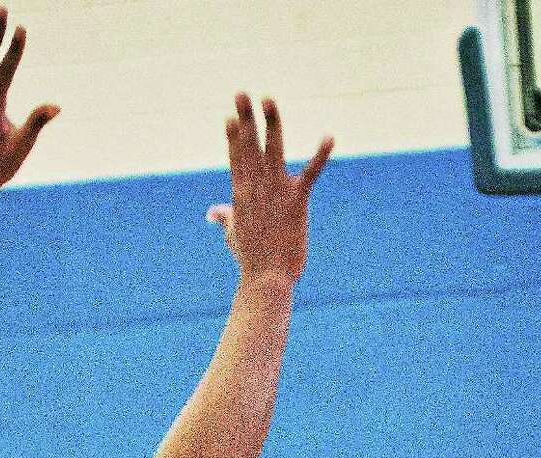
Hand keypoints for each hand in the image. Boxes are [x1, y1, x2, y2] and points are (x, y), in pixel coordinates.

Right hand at [207, 96, 333, 283]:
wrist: (266, 280)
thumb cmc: (251, 261)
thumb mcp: (233, 236)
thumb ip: (225, 218)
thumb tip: (212, 212)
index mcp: (241, 195)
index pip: (236, 158)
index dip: (234, 136)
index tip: (231, 115)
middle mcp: (255, 189)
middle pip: (249, 147)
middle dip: (245, 120)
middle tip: (241, 93)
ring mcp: (275, 192)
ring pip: (272, 150)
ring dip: (270, 124)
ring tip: (268, 100)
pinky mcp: (296, 201)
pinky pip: (310, 174)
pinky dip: (320, 156)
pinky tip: (329, 138)